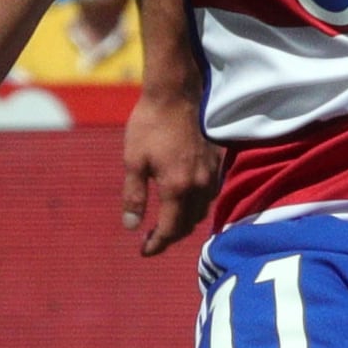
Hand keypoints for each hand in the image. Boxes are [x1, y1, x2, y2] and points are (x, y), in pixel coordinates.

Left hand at [121, 93, 222, 256]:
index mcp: (176, 188)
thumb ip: (133, 196)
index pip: (169, 229)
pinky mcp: (217, 163)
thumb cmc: (150, 125)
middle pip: (188, 224)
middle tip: (151, 239)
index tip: (143, 252)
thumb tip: (131, 226)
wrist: (177, 95)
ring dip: (184, 221)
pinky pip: (209, 195)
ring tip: (167, 222)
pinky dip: (196, 205)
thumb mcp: (133, 161)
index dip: (156, 244)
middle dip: (170, 236)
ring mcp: (212, 175)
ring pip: (202, 211)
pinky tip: (184, 200)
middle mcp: (199, 186)